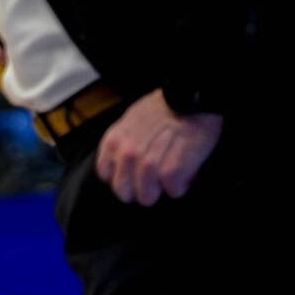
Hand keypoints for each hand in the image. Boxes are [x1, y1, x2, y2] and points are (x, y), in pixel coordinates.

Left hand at [96, 90, 221, 205]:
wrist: (189, 97)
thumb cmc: (163, 108)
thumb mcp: (130, 119)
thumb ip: (122, 141)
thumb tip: (120, 163)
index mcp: (114, 141)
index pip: (105, 175)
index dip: (121, 178)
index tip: (133, 176)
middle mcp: (127, 155)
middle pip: (124, 191)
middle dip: (138, 190)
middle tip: (153, 182)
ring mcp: (148, 164)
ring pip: (146, 197)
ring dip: (161, 190)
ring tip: (171, 176)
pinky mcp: (172, 171)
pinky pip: (172, 192)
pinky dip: (180, 186)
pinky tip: (185, 173)